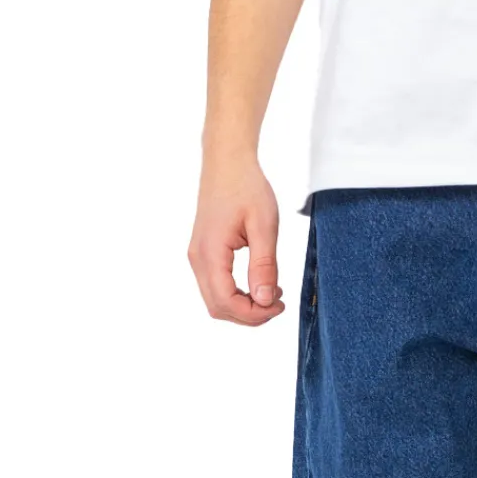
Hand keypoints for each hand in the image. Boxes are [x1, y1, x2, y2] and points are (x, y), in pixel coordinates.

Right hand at [188, 157, 285, 324]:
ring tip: (272, 293)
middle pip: (218, 307)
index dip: (254, 314)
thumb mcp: (264, 226)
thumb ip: (264, 265)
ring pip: (215, 300)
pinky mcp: (203, 253)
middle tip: (278, 303)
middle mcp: (198, 258)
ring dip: (243, 305)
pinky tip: (260, 283)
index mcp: (210, 252)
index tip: (279, 305)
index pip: (226, 302)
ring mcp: (197, 256)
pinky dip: (237, 293)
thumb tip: (264, 301)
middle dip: (249, 314)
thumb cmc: (247, 187)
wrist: (227, 163)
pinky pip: (216, 285)